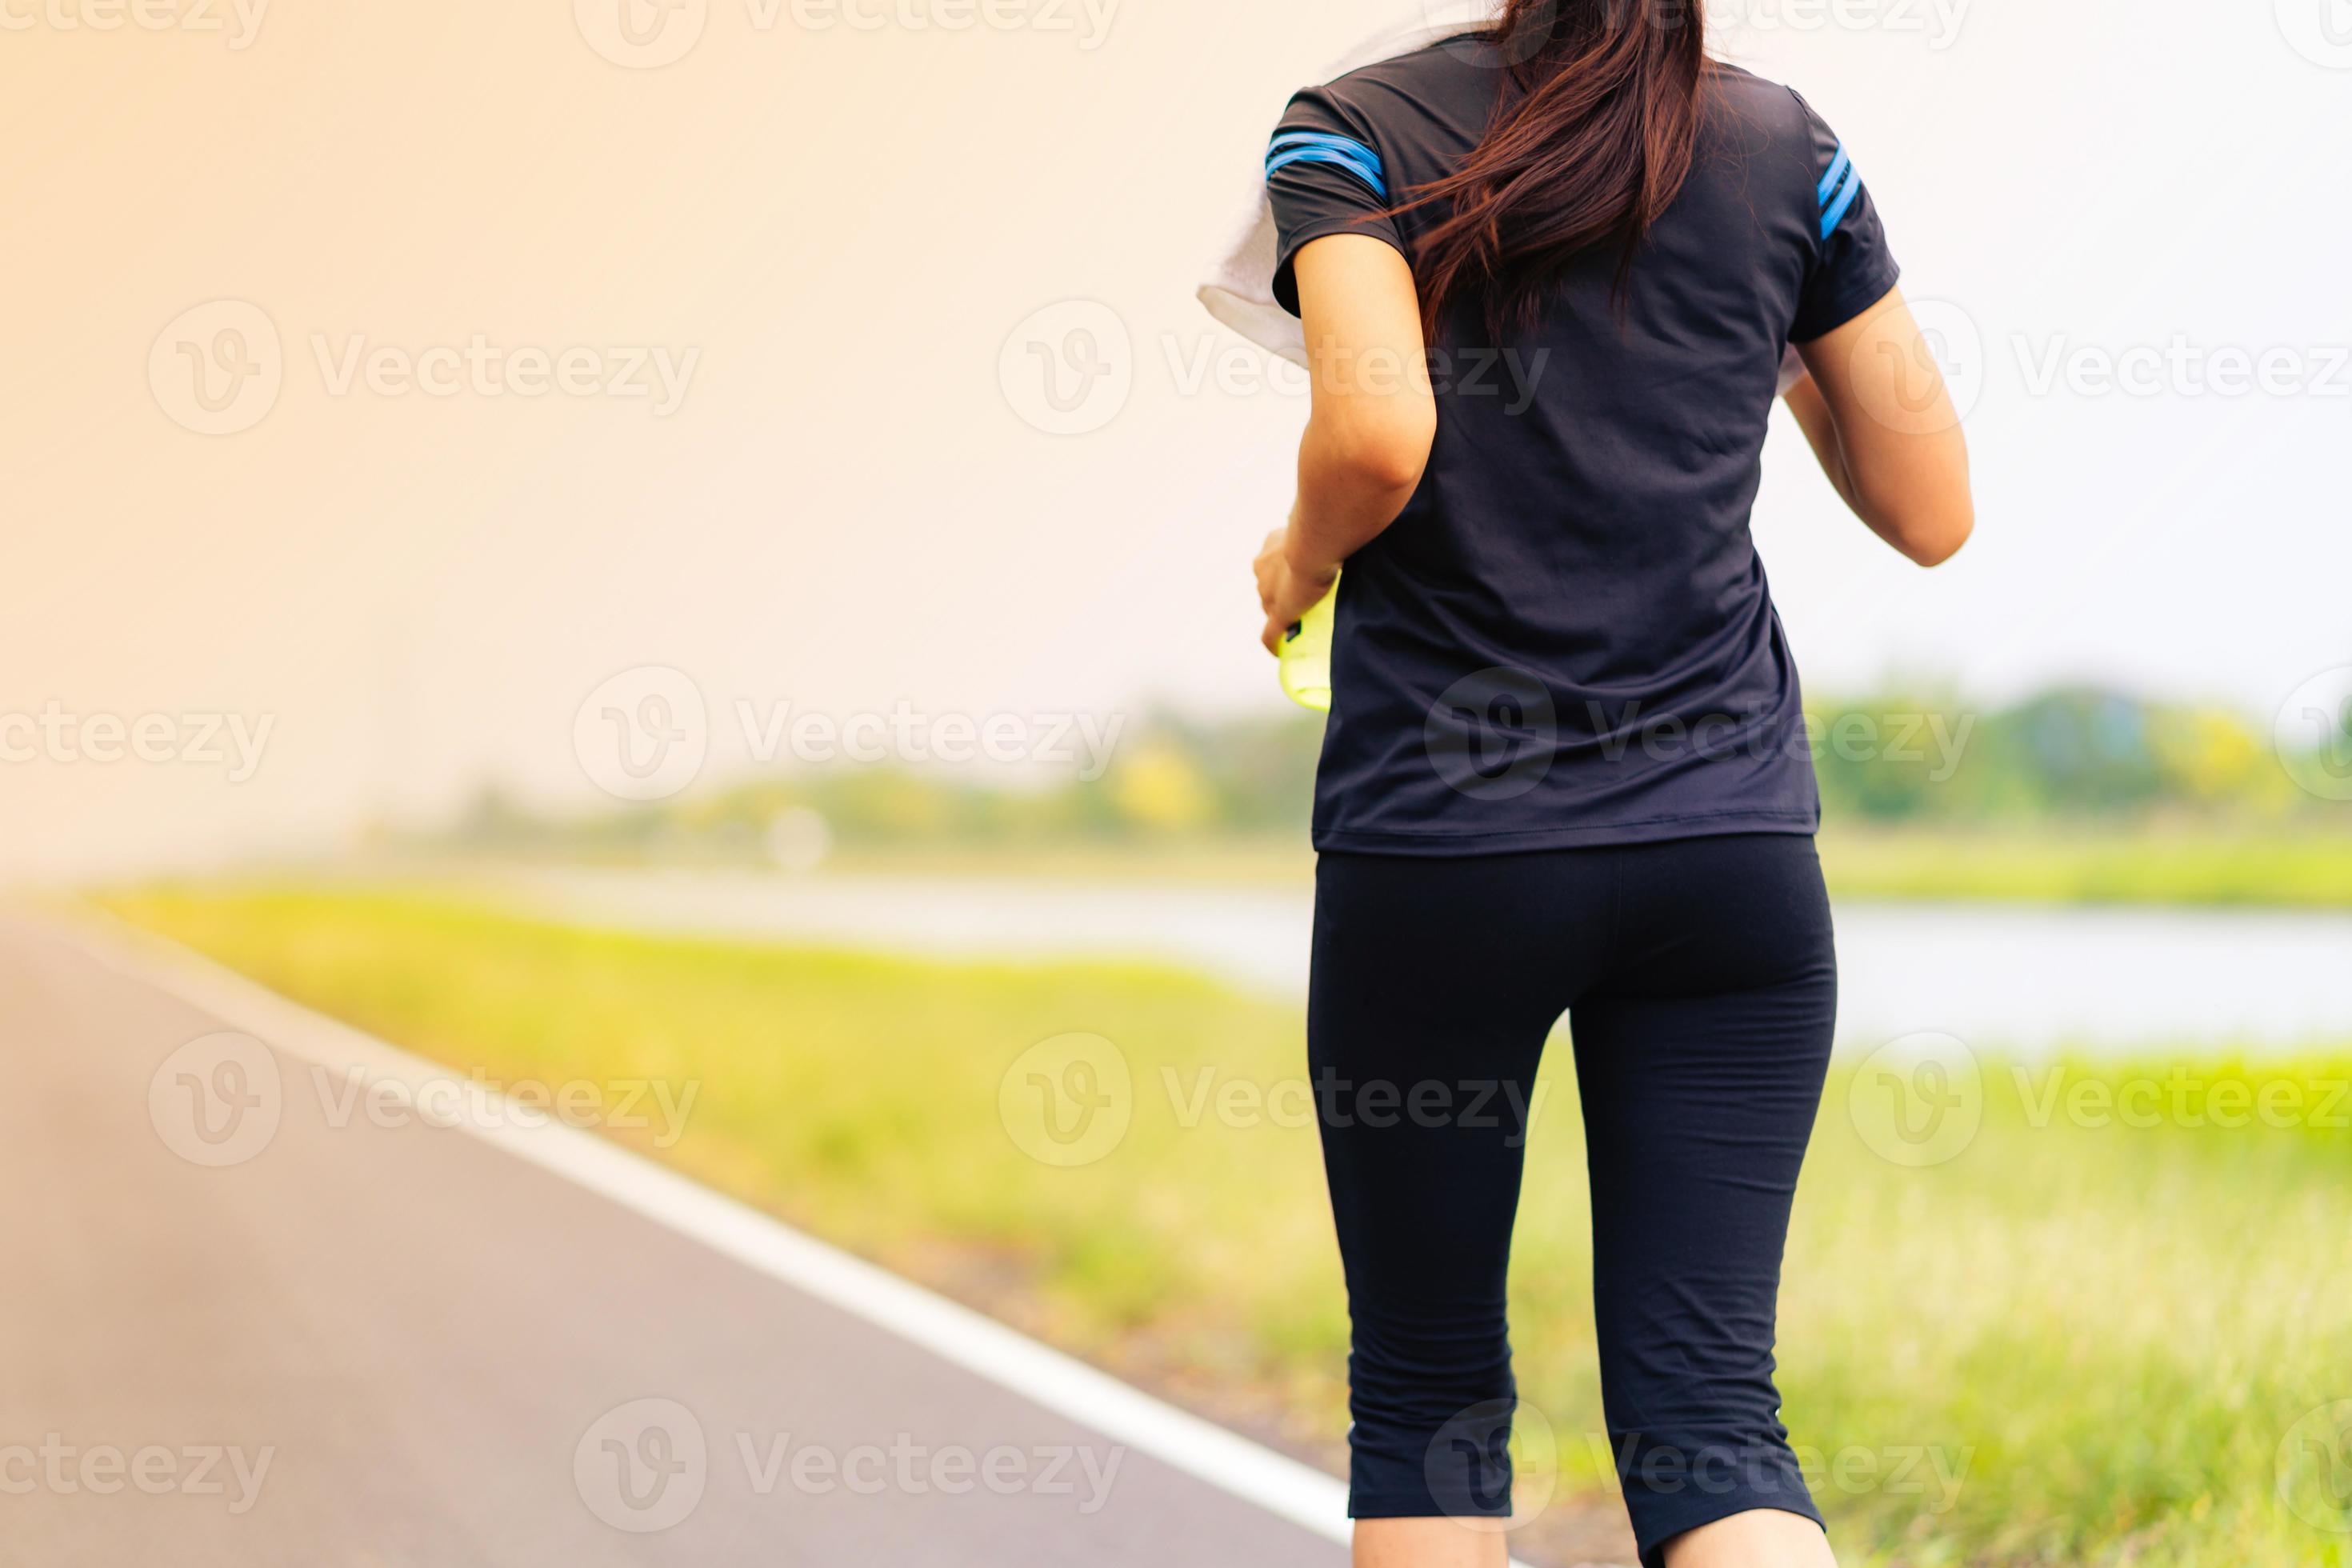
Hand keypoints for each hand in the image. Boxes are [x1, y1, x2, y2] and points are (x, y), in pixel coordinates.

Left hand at [1255, 527, 1338, 655]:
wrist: (1314, 543)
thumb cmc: (1321, 531)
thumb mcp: (1317, 529)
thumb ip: (1319, 536)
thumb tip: (1340, 537)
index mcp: (1269, 551)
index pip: (1271, 567)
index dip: (1282, 575)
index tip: (1297, 578)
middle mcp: (1262, 570)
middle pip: (1268, 589)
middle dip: (1281, 594)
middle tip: (1303, 601)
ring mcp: (1268, 594)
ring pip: (1270, 608)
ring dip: (1282, 614)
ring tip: (1299, 622)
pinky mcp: (1277, 614)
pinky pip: (1269, 635)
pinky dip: (1273, 643)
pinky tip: (1278, 651)